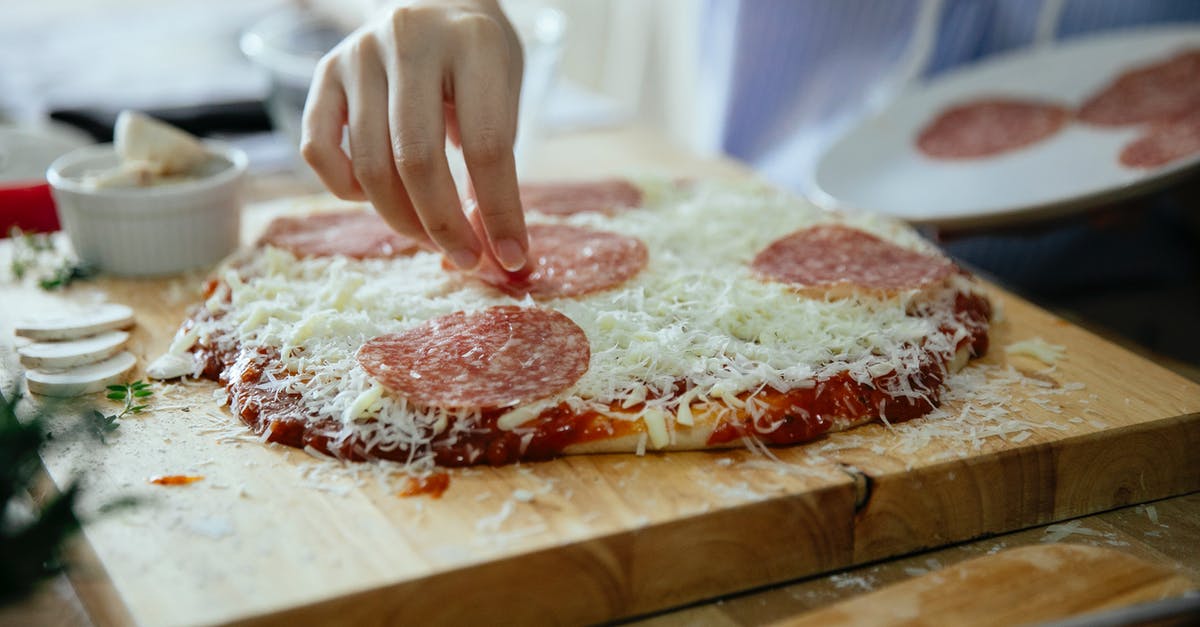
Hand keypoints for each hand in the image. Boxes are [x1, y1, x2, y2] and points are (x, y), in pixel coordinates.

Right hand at [301, 0, 527, 270]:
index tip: (510, 256)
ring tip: (431, 237)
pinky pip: (319, 150)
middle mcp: (410, 40)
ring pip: (369, 166)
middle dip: (444, 226)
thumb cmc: (479, 61)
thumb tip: (494, 251)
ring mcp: (359, 55)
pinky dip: (348, 190)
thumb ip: (497, 167)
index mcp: (474, 42)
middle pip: (418, 161)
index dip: (500, 211)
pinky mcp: (325, 72)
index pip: (487, 145)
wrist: (435, 1)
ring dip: (402, 220)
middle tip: (466, 257)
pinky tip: (378, 196)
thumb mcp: (504, 96)